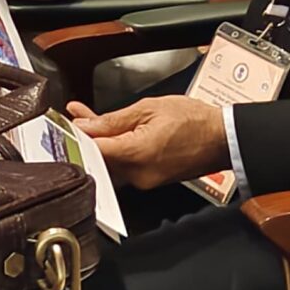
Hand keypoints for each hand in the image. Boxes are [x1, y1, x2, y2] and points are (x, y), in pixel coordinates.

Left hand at [66, 95, 227, 190]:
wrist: (223, 139)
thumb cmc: (194, 121)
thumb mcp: (149, 109)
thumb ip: (113, 120)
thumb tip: (85, 125)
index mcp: (137, 154)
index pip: (93, 150)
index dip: (76, 136)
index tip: (66, 122)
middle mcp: (138, 175)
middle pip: (99, 159)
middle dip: (85, 137)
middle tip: (75, 117)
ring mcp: (145, 181)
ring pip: (111, 163)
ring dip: (100, 143)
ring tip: (92, 119)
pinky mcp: (150, 181)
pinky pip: (125, 166)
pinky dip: (117, 150)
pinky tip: (116, 133)